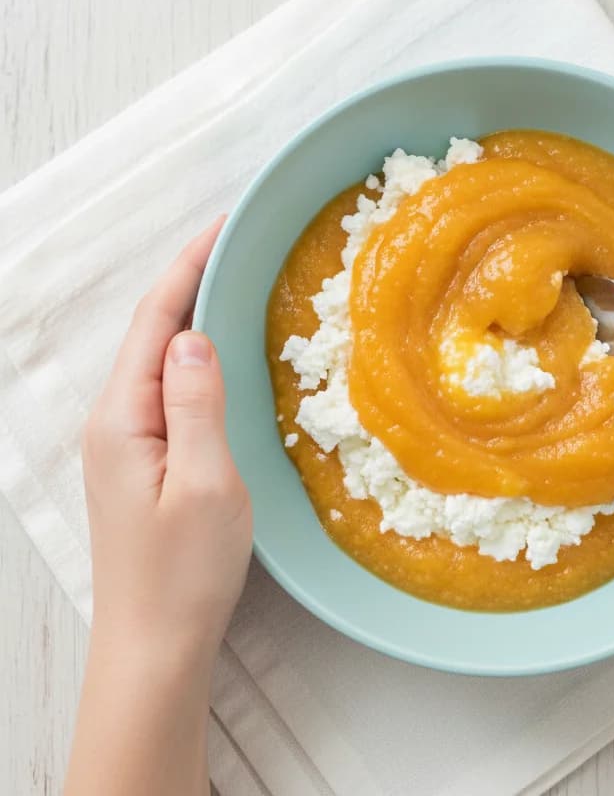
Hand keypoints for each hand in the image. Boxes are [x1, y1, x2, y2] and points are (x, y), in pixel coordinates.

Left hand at [82, 219, 251, 669]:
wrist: (155, 646)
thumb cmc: (183, 572)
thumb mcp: (205, 481)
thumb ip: (197, 402)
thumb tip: (194, 335)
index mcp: (124, 417)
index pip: (158, 319)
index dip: (190, 265)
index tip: (225, 224)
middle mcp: (115, 421)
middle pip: (153, 331)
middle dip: (191, 279)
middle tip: (239, 243)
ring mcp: (125, 443)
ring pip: (160, 360)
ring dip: (194, 314)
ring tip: (236, 282)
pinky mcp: (142, 462)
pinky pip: (168, 390)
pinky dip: (195, 357)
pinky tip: (222, 354)